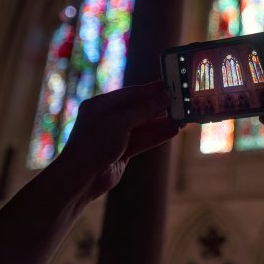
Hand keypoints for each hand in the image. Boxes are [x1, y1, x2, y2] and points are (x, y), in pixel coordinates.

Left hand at [57, 81, 177, 200]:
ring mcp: (115, 137)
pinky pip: (143, 141)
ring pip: (143, 127)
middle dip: (159, 107)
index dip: (151, 90)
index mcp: (101, 105)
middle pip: (138, 110)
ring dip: (162, 123)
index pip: (131, 94)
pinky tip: (173, 131)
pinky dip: (157, 136)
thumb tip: (166, 95)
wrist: (81, 178)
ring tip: (183, 118)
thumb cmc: (95, 143)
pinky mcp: (121, 153)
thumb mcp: (121, 121)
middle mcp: (107, 119)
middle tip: (180, 101)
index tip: (170, 85)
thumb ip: (145, 109)